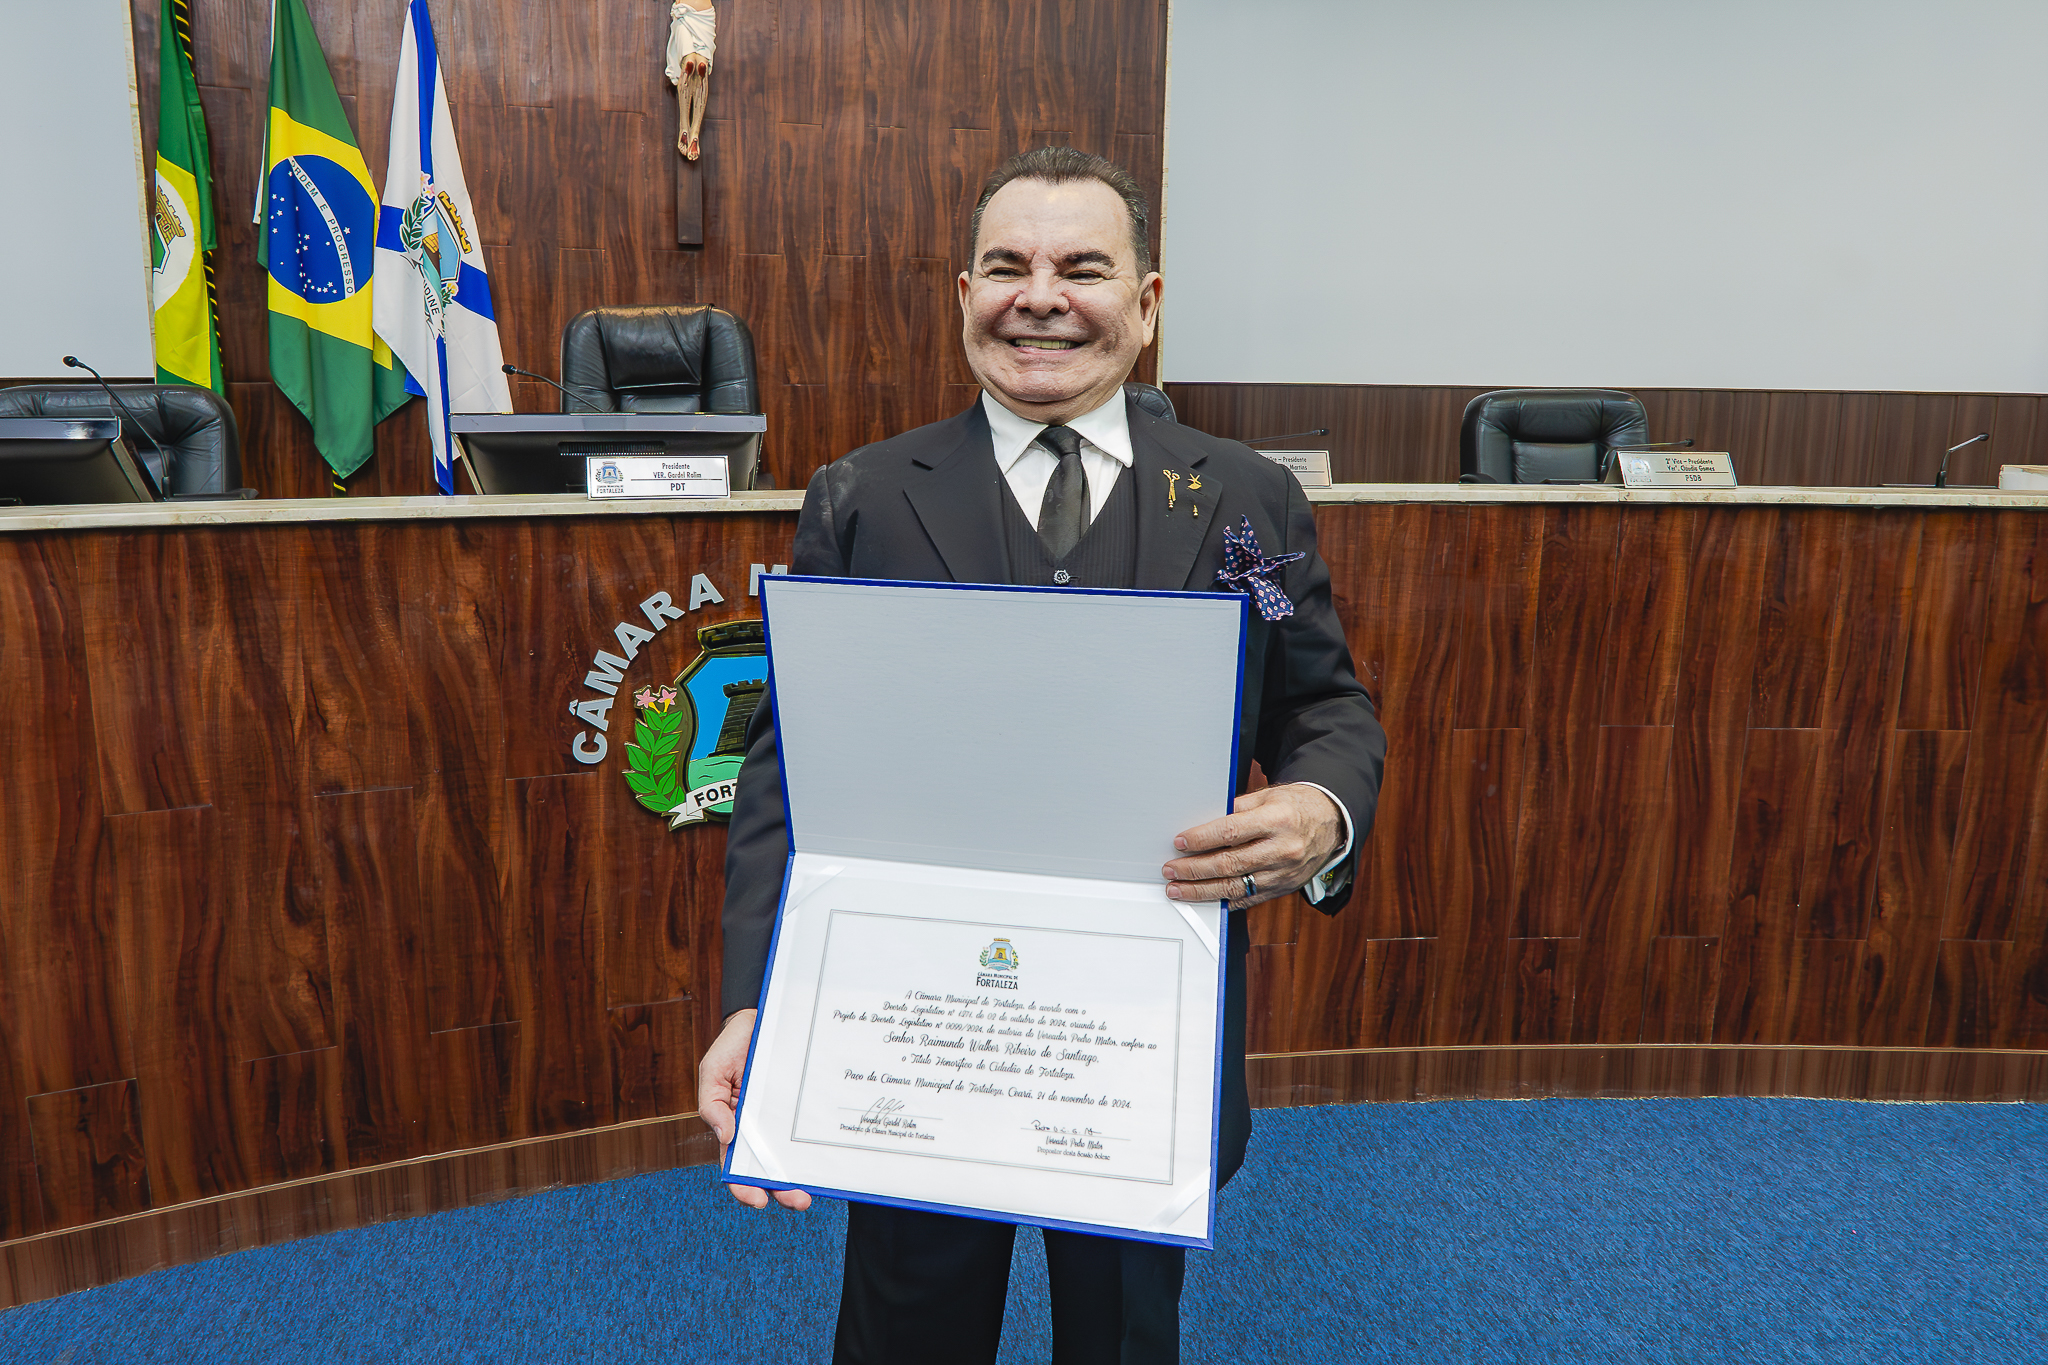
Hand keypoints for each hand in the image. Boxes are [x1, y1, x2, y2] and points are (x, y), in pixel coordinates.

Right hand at [697, 1008, 812, 1210]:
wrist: (762, 1016)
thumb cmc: (733, 1045)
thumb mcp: (712, 1070)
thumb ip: (712, 1104)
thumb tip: (725, 1136)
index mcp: (734, 1124)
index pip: (736, 1164)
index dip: (744, 1186)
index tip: (758, 1199)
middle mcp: (761, 1128)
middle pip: (769, 1168)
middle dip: (782, 1190)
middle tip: (799, 1200)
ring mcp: (783, 1118)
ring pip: (792, 1154)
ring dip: (801, 1175)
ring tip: (814, 1190)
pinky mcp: (803, 1105)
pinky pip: (810, 1128)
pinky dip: (816, 1146)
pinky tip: (827, 1157)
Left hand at [1162, 784, 1341, 907]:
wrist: (1330, 822)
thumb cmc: (1294, 807)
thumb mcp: (1267, 797)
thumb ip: (1235, 809)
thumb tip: (1202, 823)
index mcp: (1278, 820)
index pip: (1231, 832)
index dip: (1202, 839)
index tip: (1181, 842)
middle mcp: (1283, 849)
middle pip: (1230, 864)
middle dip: (1195, 869)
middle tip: (1171, 869)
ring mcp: (1284, 873)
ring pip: (1236, 887)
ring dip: (1202, 890)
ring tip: (1178, 889)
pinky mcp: (1283, 888)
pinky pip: (1249, 899)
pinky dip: (1223, 901)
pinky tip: (1204, 899)